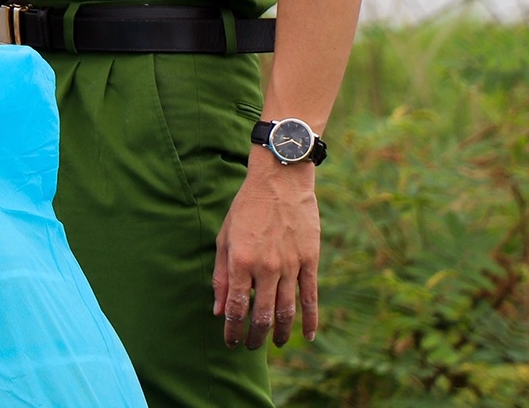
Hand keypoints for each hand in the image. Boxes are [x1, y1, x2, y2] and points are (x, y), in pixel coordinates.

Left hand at [213, 150, 320, 348]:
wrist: (280, 181)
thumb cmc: (246, 208)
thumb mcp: (224, 237)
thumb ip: (221, 275)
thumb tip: (218, 309)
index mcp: (241, 261)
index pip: (236, 307)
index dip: (232, 329)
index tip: (230, 342)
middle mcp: (266, 268)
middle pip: (263, 315)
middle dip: (255, 336)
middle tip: (250, 347)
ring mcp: (290, 266)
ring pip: (287, 311)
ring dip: (281, 332)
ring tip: (276, 345)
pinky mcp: (310, 261)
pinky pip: (311, 297)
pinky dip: (310, 320)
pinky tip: (306, 336)